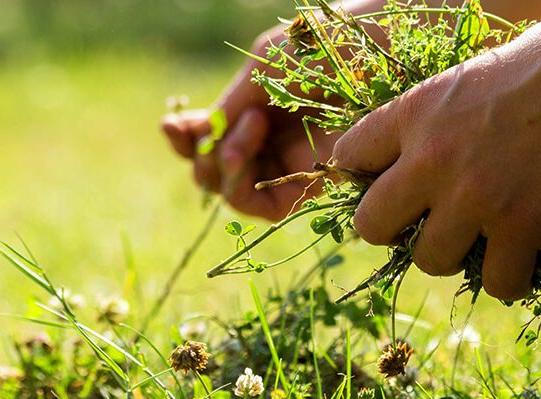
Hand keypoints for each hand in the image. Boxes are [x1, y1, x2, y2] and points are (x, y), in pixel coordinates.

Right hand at [161, 30, 336, 220]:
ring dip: (221, 159)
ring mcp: (285, 166)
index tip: (170, 125)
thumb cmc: (317, 50)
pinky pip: (257, 206)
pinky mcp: (305, 189)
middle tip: (213, 128)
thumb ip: (227, 109)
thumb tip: (201, 141)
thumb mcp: (260, 72)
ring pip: (229, 189)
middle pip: (211, 170)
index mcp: (254, 111)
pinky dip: (237, 184)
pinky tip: (242, 152)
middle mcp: (267, 143)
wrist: (370, 53)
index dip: (184, 138)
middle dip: (200, 152)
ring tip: (251, 124)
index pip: (208, 138)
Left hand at [332, 2, 540, 299]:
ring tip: (476, 236)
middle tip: (416, 224)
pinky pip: (496, 282)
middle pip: (370, 225)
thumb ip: (425, 122)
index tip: (381, 185)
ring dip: (451, 255)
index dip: (359, 178)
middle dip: (390, 231)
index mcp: (413, 113)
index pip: (348, 157)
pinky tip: (518, 257)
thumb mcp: (462, 81)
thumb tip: (401, 159)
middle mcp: (432, 158)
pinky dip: (507, 278)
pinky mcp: (522, 225)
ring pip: (429, 261)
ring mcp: (474, 196)